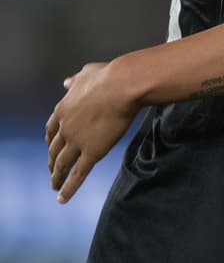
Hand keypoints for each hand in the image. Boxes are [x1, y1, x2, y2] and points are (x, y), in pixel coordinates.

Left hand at [45, 61, 140, 202]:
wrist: (123, 85)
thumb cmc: (109, 76)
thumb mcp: (86, 74)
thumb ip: (75, 81)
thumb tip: (66, 82)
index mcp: (63, 110)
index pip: (51, 130)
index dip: (51, 141)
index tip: (51, 147)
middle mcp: (65, 128)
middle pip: (54, 149)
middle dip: (52, 160)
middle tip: (52, 169)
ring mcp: (77, 142)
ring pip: (62, 164)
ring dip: (56, 177)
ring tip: (55, 186)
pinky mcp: (92, 152)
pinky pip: (77, 174)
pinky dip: (68, 188)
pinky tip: (62, 199)